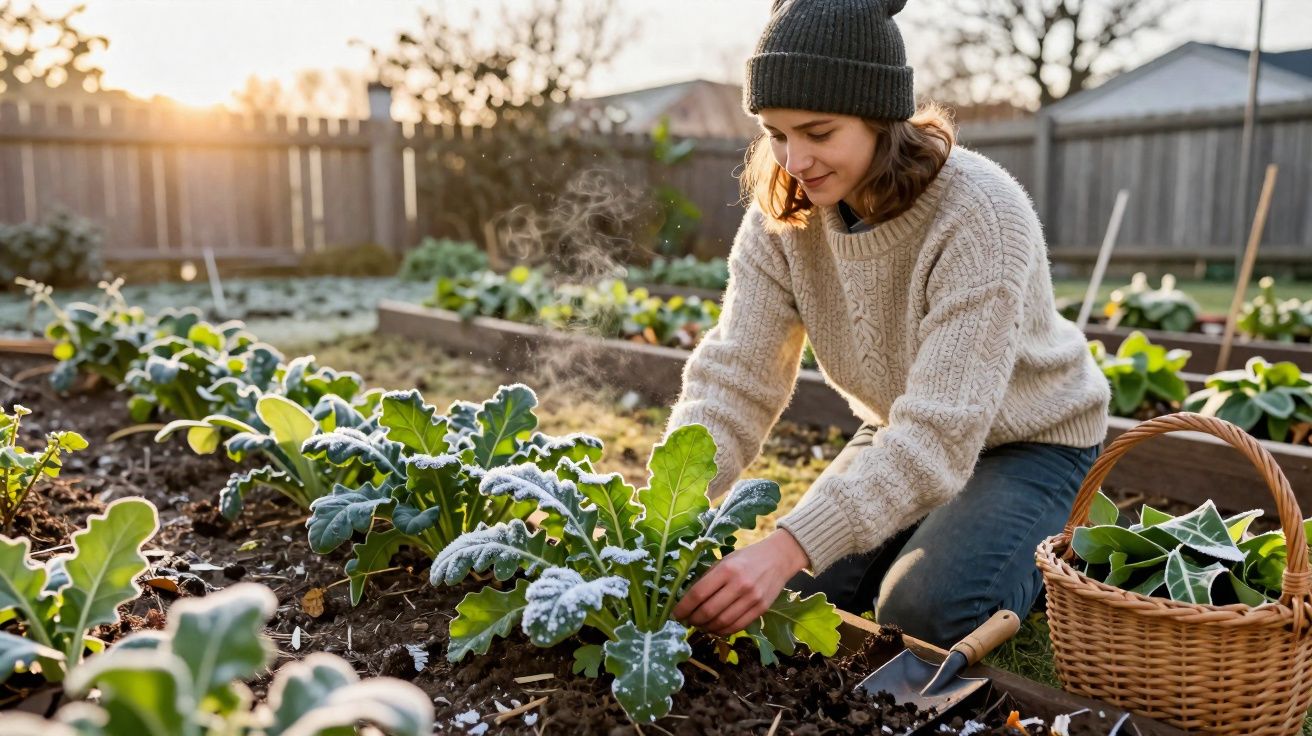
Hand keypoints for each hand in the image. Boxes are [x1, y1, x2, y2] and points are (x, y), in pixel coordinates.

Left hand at [671, 529, 810, 636]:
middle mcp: (739, 584)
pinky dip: (723, 631)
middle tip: (687, 621)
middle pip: (708, 611)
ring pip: (722, 622)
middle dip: (693, 620)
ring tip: (700, 625)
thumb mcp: (725, 560)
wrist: (778, 558)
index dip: (683, 607)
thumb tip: (687, 599)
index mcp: (726, 569)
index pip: (698, 594)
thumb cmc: (746, 558)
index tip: (674, 614)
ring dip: (706, 628)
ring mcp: (752, 598)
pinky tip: (715, 628)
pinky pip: (737, 626)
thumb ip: (708, 577)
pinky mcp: (761, 608)